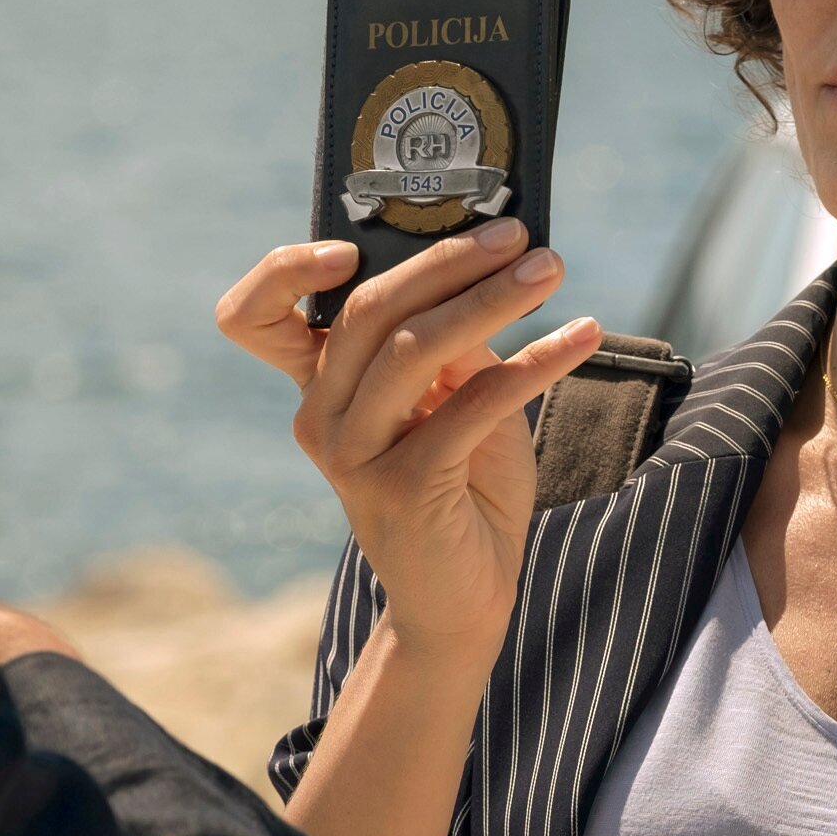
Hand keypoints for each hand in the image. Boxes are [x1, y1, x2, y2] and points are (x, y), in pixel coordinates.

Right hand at [216, 220, 600, 655]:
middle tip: (516, 235)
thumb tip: (489, 269)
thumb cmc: (461, 489)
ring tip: (550, 270)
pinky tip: (583, 336)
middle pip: (369, 309)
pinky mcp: (404, 488)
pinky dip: (535, 362)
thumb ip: (455, 343)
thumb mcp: (457, 400)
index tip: (352, 242)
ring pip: (415, 347)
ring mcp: (355, 455)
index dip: (285, 270)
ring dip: (493, 299)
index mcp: (320, 387)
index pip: (254, 317)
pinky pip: (475, 402)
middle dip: (449, 260)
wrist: (461, 600)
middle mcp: (321, 417)